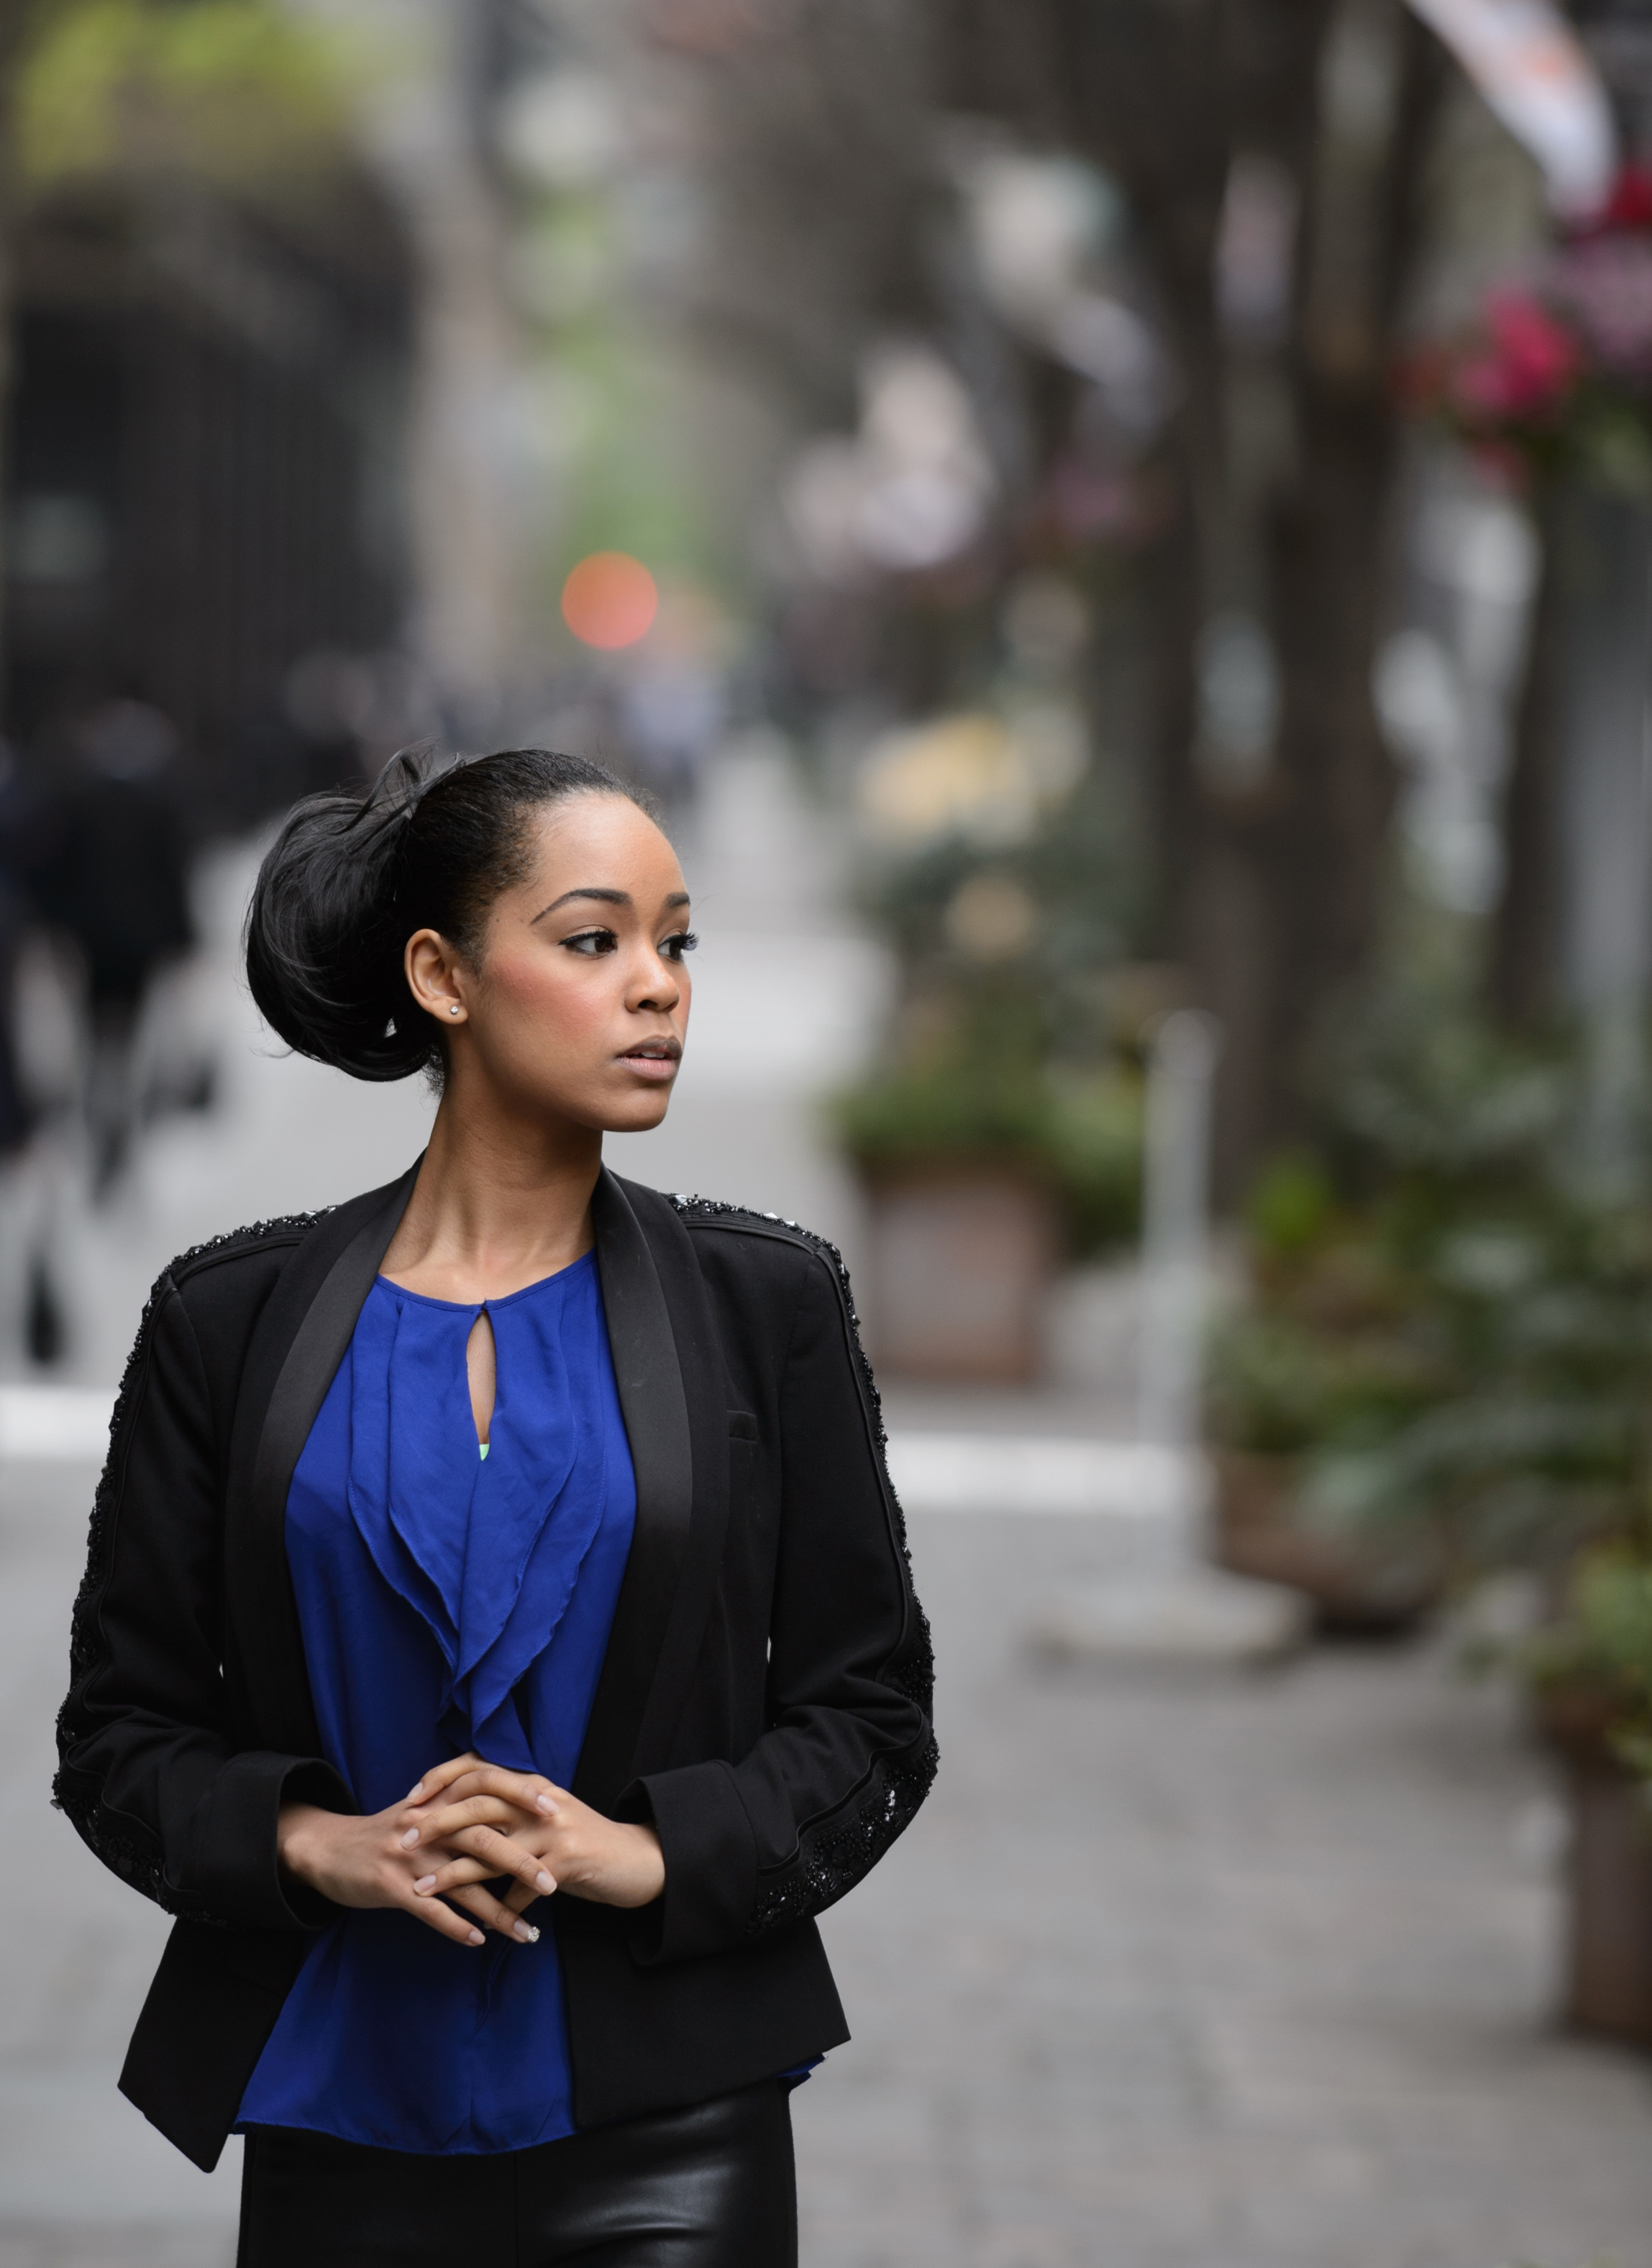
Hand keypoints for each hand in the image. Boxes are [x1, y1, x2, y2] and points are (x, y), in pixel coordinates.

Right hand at [277, 1756, 546, 1948]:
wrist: (328, 1848)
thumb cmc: (387, 1832)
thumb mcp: (423, 1809)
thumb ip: (462, 1806)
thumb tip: (512, 1815)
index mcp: (439, 1799)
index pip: (489, 1790)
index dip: (523, 1799)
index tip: (558, 1815)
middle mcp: (428, 1824)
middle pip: (484, 1838)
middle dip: (522, 1862)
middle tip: (554, 1885)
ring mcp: (409, 1855)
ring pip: (462, 1882)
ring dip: (498, 1911)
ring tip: (528, 1934)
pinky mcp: (391, 1886)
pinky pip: (430, 1910)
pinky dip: (455, 1926)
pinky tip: (478, 1941)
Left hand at [398, 1757, 664, 1917]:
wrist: (638, 1860)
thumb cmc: (585, 1842)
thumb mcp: (547, 1816)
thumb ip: (511, 1810)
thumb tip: (461, 1812)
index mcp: (532, 1784)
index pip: (479, 1768)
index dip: (442, 1779)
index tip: (410, 1797)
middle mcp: (541, 1800)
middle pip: (478, 1803)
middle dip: (437, 1822)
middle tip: (405, 1839)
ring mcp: (556, 1829)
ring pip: (492, 1850)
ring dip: (453, 1873)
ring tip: (422, 1889)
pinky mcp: (568, 1861)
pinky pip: (521, 1888)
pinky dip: (499, 1908)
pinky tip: (481, 1925)